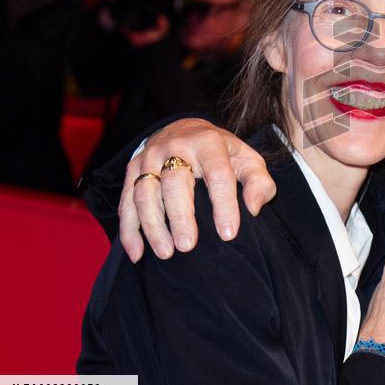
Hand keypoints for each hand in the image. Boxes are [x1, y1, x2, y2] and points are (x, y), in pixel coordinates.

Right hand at [120, 118, 275, 261]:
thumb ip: (258, 182)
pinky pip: (126, 201)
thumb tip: (253, 208)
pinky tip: (137, 253)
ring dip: (153, 225)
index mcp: (209, 143)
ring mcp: (149, 157)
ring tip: (166, 253)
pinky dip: (129, 229)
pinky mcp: (132, 169)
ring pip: (145, 192)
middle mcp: (175, 146)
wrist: (186, 130)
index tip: (228, 234)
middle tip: (188, 246)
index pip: (218, 174)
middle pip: (175, 182)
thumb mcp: (247, 160)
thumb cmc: (223, 154)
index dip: (224, 205)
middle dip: (180, 216)